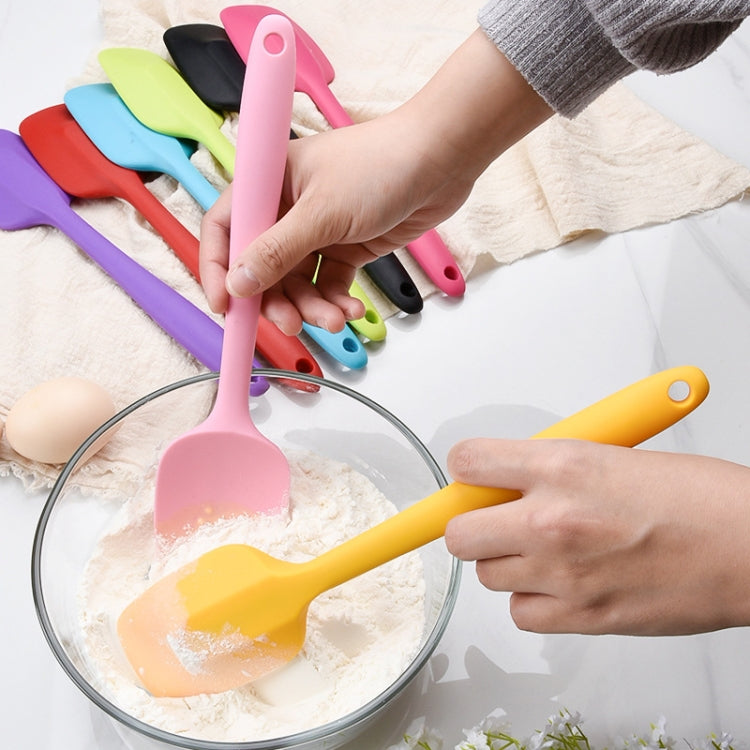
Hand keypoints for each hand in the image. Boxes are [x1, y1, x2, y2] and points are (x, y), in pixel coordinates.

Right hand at [200, 116, 474, 332]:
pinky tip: (352, 310)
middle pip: (263, 267)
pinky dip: (337, 301)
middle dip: (276, 300)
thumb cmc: (381, 164)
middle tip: (292, 324)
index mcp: (269, 184)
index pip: (225, 229)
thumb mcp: (323, 212)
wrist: (441, 160)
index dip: (219, 269)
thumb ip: (278, 251)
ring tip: (335, 319)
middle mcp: (288, 208)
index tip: (225, 307)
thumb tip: (238, 283)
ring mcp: (318, 230)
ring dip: (312, 307)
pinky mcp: (347, 246)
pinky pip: (330, 284)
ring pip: (298, 282)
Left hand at [444, 438, 749, 635]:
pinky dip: (533, 600)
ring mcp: (562, 573)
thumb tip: (508, 476)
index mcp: (561, 467)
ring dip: (505, 562)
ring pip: (487, 574)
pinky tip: (561, 583)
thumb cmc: (697, 498)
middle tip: (494, 519)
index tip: (472, 477)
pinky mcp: (582, 616)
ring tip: (542, 550)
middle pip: (458, 532)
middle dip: (470, 523)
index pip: (468, 463)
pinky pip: (521, 613)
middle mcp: (551, 520)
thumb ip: (551, 466)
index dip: (467, 470)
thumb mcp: (610, 455)